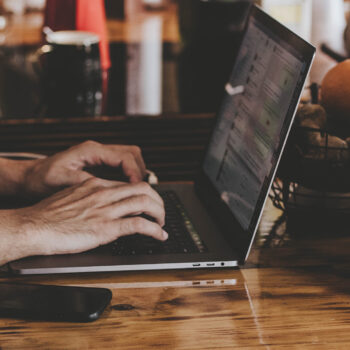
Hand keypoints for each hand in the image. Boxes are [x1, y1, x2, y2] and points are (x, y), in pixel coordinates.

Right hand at [6, 179, 166, 260]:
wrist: (33, 226)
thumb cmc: (47, 215)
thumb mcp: (71, 197)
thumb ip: (90, 197)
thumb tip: (103, 204)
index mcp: (96, 184)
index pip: (129, 184)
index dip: (145, 193)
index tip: (150, 202)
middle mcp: (104, 193)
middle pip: (143, 189)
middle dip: (158, 201)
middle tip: (160, 212)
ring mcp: (106, 210)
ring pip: (145, 203)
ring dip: (160, 214)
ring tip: (162, 224)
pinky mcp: (106, 228)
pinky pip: (139, 225)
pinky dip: (155, 230)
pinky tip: (160, 235)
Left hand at [23, 141, 146, 195]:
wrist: (30, 178)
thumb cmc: (41, 179)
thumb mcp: (61, 182)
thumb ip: (86, 182)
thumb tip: (109, 189)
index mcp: (90, 151)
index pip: (124, 157)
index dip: (135, 173)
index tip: (138, 189)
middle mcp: (97, 150)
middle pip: (132, 154)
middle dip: (140, 171)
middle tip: (141, 190)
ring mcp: (99, 157)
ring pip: (129, 159)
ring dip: (136, 173)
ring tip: (136, 192)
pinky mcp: (98, 165)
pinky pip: (121, 167)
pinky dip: (128, 177)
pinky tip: (126, 191)